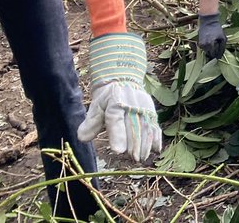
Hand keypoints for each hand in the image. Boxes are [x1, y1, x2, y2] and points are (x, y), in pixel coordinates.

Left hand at [77, 33, 162, 163]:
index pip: (116, 120)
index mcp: (115, 101)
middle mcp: (132, 104)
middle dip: (134, 144)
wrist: (123, 80)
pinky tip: (156, 149)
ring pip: (146, 127)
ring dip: (146, 144)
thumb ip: (90, 123)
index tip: (118, 151)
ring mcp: (144, 107)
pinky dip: (156, 137)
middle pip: (134, 126)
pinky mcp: (151, 111)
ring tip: (142, 158)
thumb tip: (82, 138)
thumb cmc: (107, 98)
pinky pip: (154, 125)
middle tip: (133, 158)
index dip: (118, 135)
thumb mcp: (96, 107)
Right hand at [197, 13, 226, 59]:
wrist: (208, 21)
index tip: (219, 55)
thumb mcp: (223, 37)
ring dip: (210, 50)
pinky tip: (210, 42)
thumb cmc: (217, 29)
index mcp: (211, 44)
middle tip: (217, 48)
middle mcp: (204, 45)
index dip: (218, 55)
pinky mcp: (199, 43)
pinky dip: (207, 47)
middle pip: (210, 54)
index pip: (214, 54)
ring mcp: (201, 44)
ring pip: (206, 52)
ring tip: (213, 44)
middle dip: (214, 53)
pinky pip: (203, 49)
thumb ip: (222, 47)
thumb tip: (220, 55)